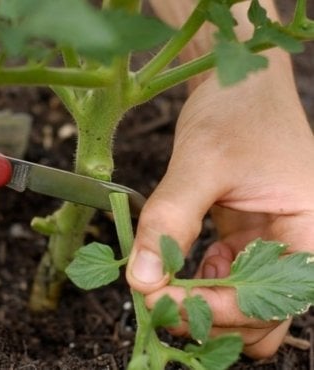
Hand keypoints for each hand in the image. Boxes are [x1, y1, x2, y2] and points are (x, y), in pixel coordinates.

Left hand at [126, 50, 313, 357]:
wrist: (238, 84)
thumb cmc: (235, 112)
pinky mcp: (245, 239)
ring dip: (200, 304)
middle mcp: (297, 247)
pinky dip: (196, 282)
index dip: (215, 311)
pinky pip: (225, 280)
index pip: (272, 301)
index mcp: (311, 232)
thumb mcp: (201, 163)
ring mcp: (270, 245)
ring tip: (159, 286)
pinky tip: (172, 264)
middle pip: (259, 316)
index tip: (157, 300)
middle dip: (206, 315)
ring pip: (240, 305)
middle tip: (153, 298)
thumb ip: (171, 220)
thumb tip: (141, 280)